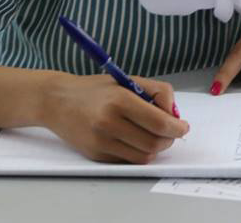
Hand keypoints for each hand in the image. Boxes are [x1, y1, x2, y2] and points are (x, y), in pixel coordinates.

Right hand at [40, 74, 189, 163]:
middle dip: (169, 139)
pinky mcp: (96, 155)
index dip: (177, 127)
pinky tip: (134, 138)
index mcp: (119, 100)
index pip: (159, 123)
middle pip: (154, 142)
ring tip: (154, 134)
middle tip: (172, 131)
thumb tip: (174, 113)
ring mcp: (101, 141)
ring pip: (143, 155)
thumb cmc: (94, 89)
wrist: (57, 101)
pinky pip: (128, 159)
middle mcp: (109, 122)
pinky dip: (138, 151)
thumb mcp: (127, 80)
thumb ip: (156, 92)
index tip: (183, 125)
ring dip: (156, 147)